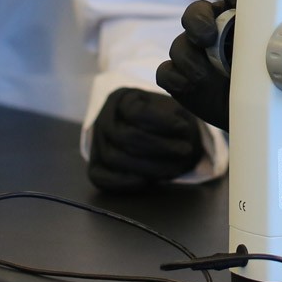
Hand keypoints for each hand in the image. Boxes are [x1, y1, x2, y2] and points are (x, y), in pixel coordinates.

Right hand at [87, 87, 206, 191]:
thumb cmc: (165, 119)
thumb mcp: (170, 108)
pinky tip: (145, 182)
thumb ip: (172, 115)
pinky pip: (99, 177)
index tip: (183, 127)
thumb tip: (180, 128)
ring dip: (147, 166)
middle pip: (125, 136)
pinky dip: (121, 182)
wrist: (156, 134)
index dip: (161, 122)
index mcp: (120, 99)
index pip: (136, 112)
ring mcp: (96, 142)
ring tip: (175, 167)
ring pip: (114, 157)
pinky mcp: (96, 164)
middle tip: (185, 150)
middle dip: (159, 146)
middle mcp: (103, 119)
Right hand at [156, 0, 281, 137]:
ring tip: (203, 63)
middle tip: (211, 28)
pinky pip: (172, 74)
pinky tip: (194, 84)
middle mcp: (234, 31)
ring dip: (188, 47)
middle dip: (203, 16)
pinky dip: (178, 77)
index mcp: (266, 13)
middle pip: (205, 9)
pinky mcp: (196, 86)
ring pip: (184, 39)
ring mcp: (211, 58)